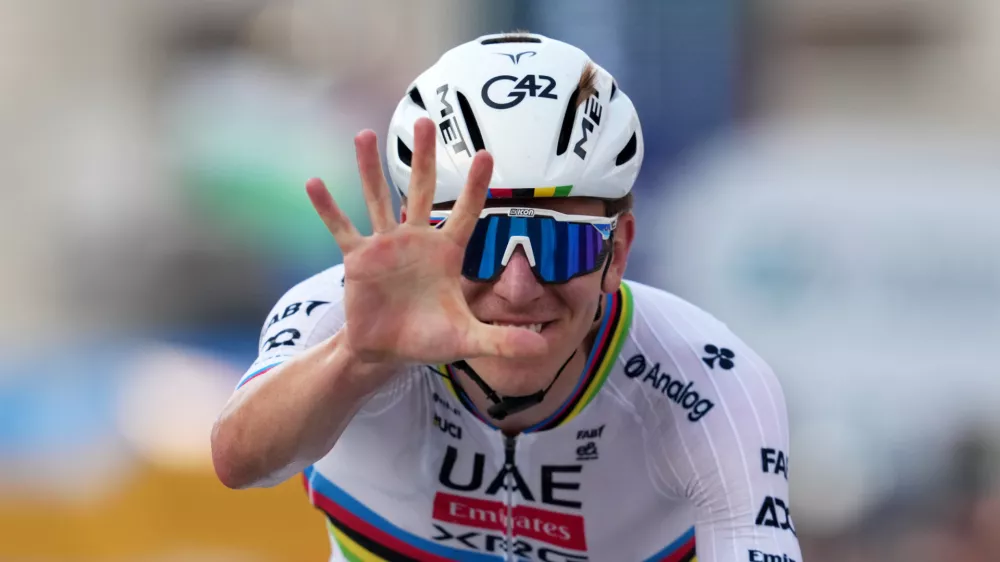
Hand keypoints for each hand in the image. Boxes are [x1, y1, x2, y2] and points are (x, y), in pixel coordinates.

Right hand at [306, 117, 547, 363]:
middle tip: (425, 122)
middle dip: (423, 158)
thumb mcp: (467, 340)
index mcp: (446, 252)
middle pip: (420, 191)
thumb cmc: (429, 338)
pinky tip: (314, 183)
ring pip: (378, 199)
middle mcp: (416, 240)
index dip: (475, 187)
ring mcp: (385, 246)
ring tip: (364, 135)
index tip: (486, 154)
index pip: (465, 213)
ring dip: (369, 169)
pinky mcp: (358, 259)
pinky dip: (328, 208)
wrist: (387, 352)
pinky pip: (343, 228)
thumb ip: (502, 341)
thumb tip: (541, 350)